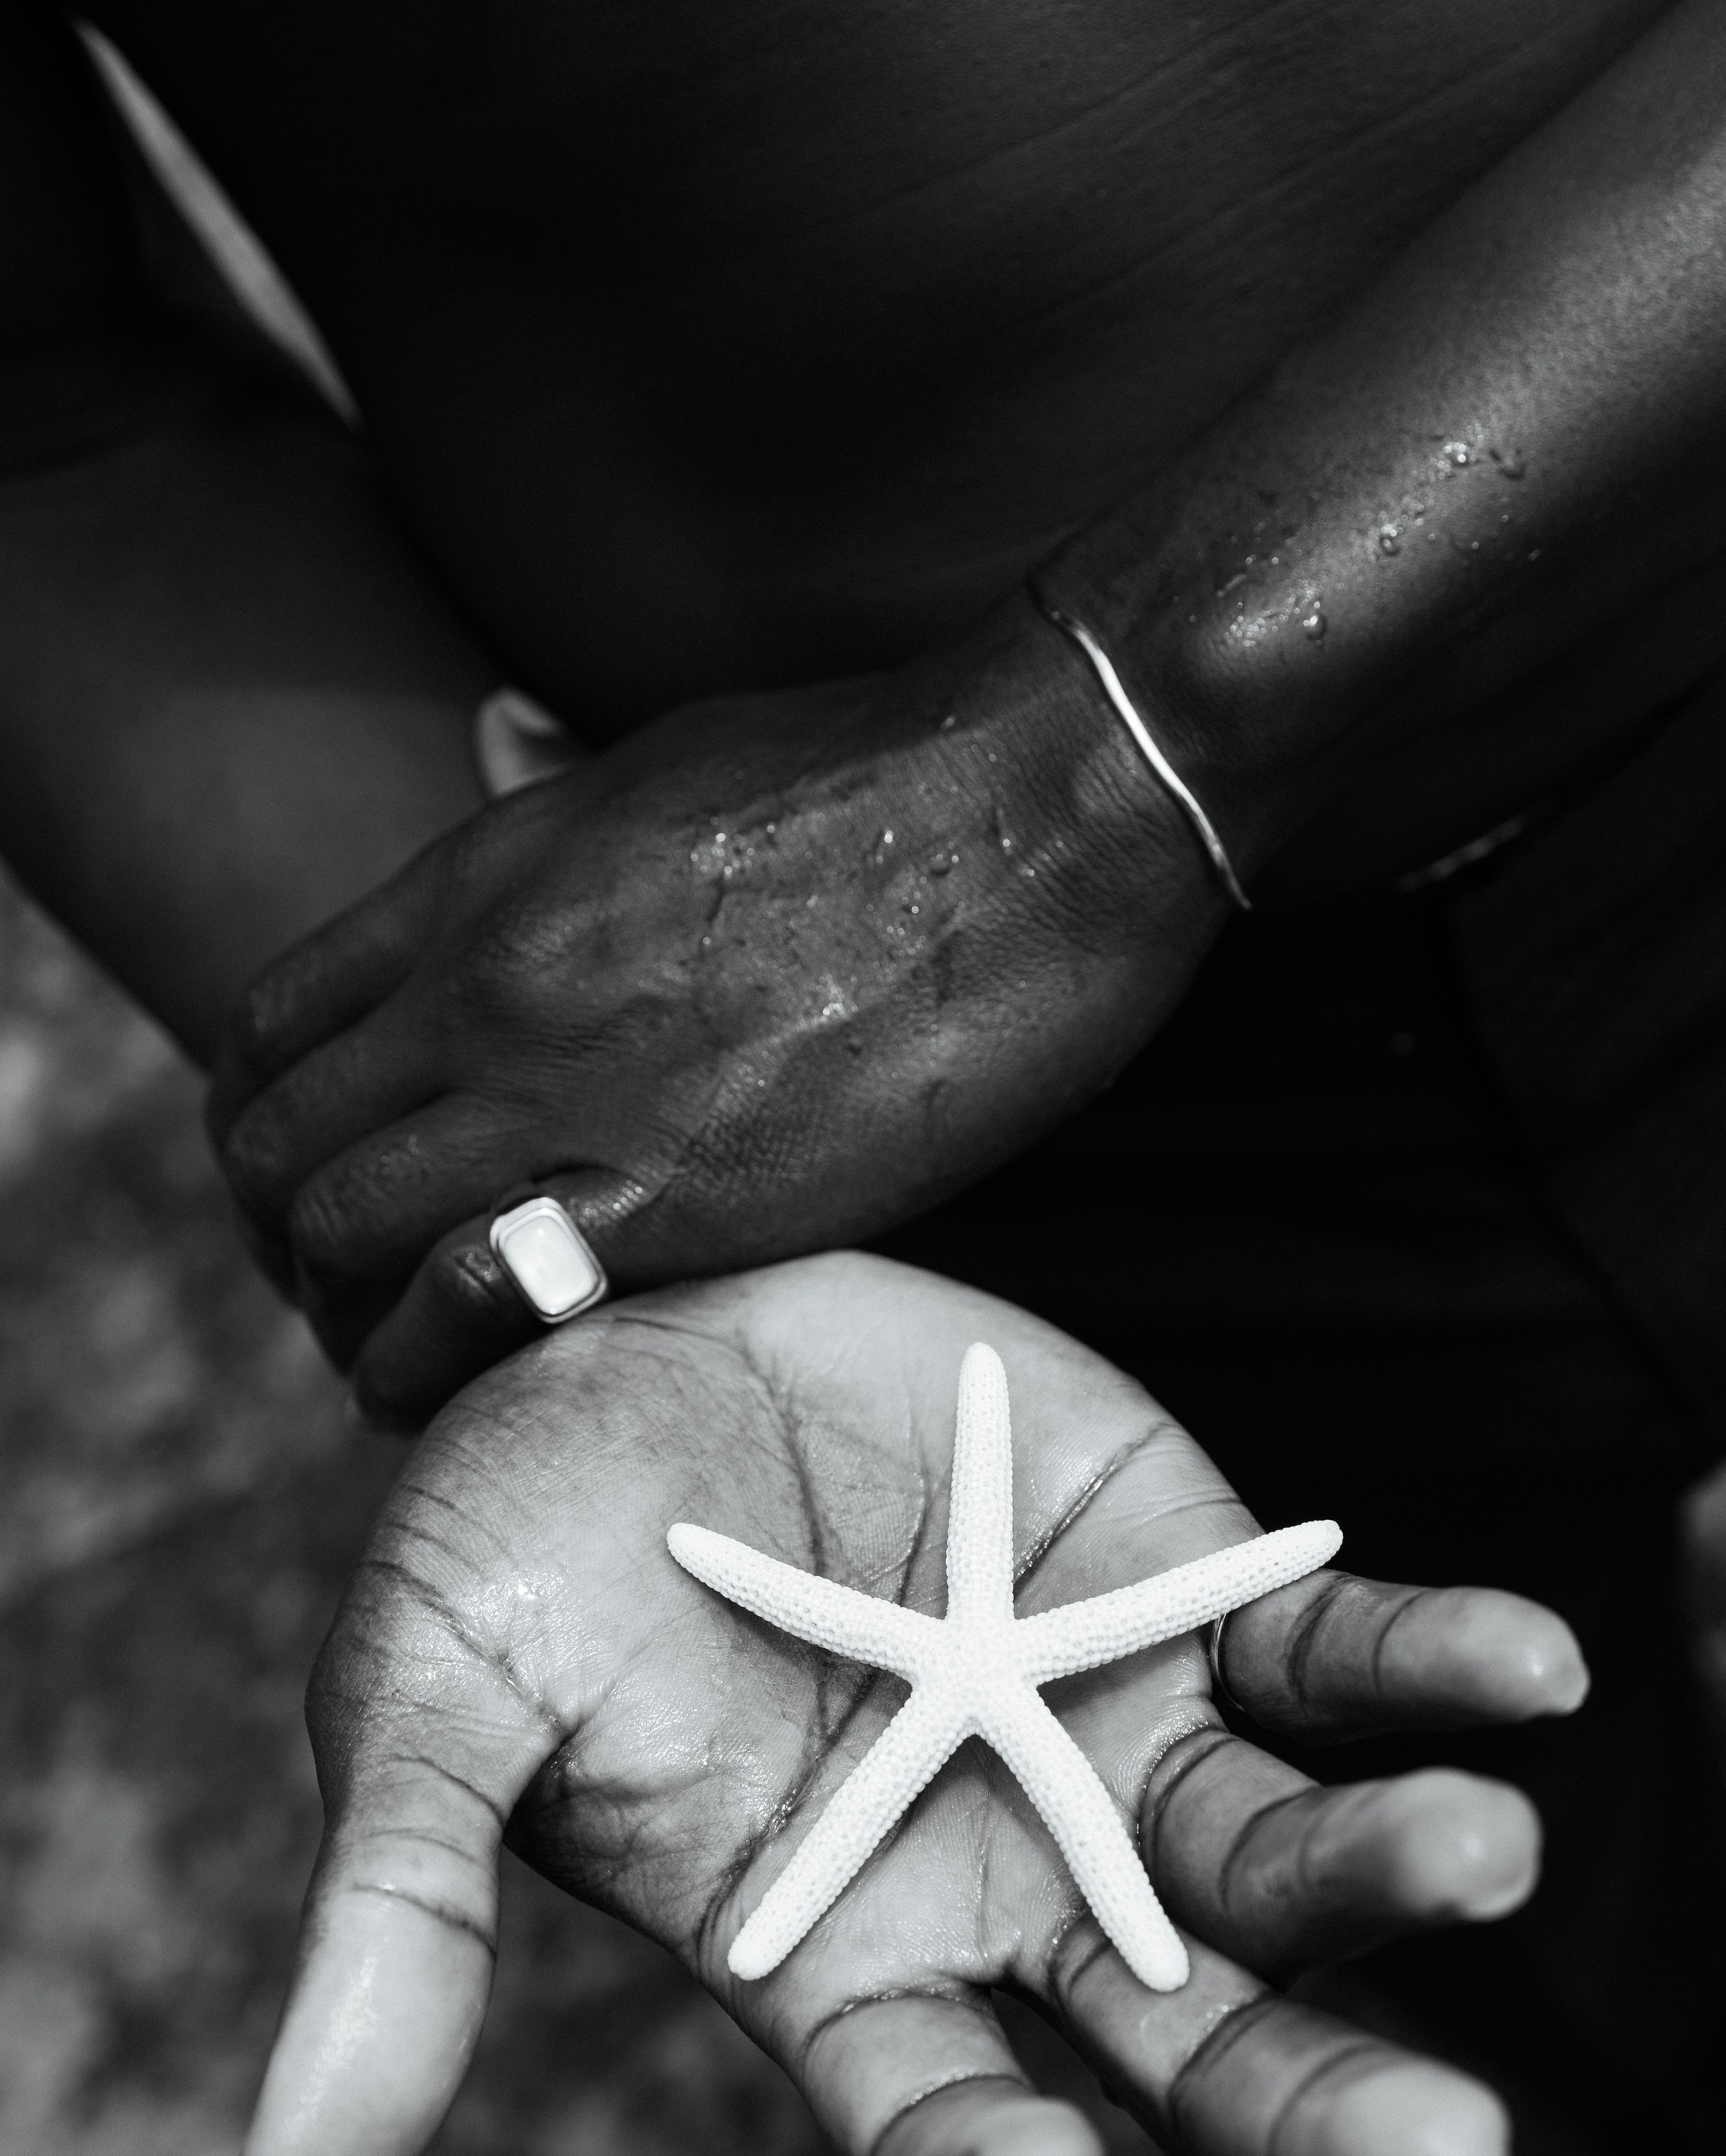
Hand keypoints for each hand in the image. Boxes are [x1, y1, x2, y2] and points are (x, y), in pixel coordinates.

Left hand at [206, 596, 1224, 1424]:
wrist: (1037, 807)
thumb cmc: (880, 778)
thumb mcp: (657, 764)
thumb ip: (545, 806)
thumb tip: (494, 765)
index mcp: (480, 882)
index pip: (269, 1033)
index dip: (258, 1129)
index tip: (304, 1187)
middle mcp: (489, 986)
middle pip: (281, 1152)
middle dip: (285, 1248)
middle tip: (341, 1300)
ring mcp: (571, 1091)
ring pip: (348, 1238)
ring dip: (346, 1322)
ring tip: (388, 1366)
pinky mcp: (679, 1194)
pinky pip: (475, 1301)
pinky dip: (435, 1362)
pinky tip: (463, 1392)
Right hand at [237, 1253, 1585, 2155]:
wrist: (631, 1316)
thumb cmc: (510, 1535)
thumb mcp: (420, 1711)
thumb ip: (393, 1929)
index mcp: (827, 1959)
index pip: (928, 2119)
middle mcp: (1004, 1886)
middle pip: (1185, 2043)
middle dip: (1311, 2108)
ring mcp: (1113, 1740)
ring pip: (1285, 1855)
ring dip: (1394, 1867)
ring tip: (1481, 1850)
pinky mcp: (1192, 1589)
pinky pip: (1334, 1650)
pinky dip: (1429, 1662)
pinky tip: (1530, 1673)